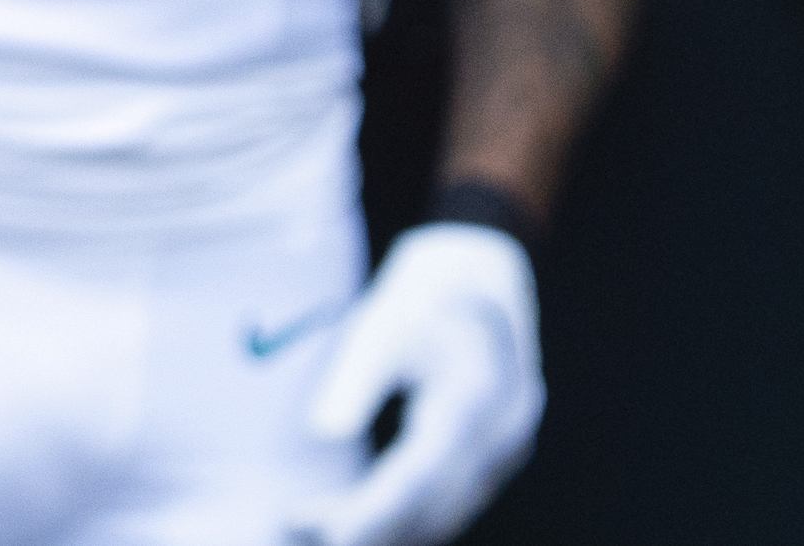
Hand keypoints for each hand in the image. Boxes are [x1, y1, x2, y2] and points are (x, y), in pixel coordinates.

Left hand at [283, 223, 542, 545]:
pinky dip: (400, 520)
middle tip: (299, 529)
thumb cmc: (423, 297)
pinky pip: (444, 506)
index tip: (331, 532)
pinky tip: (347, 520)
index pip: (422, 473)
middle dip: (371, 530)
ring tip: (310, 527)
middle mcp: (503, 433)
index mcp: (478, 394)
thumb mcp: (382, 321)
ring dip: (382, 530)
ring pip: (440, 515)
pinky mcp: (490, 464)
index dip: (376, 511)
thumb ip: (355, 376)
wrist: (482, 282)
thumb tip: (323, 431)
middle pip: (432, 506)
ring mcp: (504, 453)